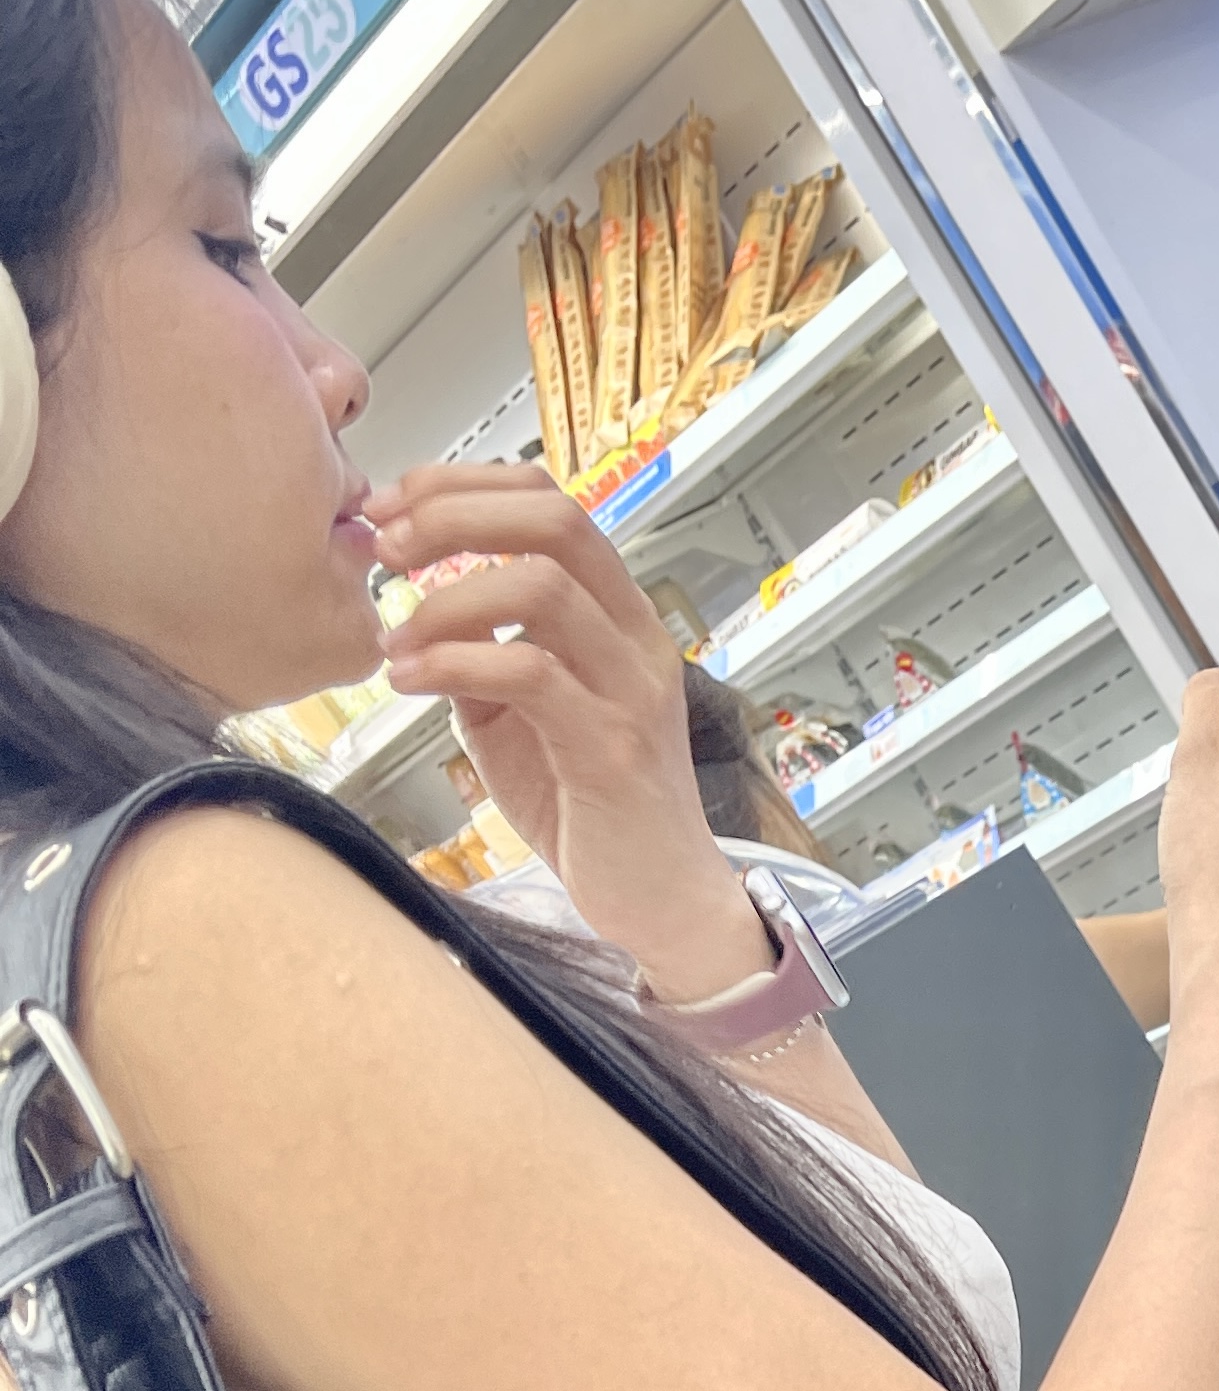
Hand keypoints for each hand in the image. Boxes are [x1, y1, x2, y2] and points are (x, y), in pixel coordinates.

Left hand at [364, 463, 766, 996]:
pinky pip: (530, 673)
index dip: (464, 487)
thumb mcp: (522, 718)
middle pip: (554, 519)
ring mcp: (630, 688)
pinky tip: (409, 682)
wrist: (659, 902)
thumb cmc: (590, 812)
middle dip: (453, 516)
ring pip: (542, 585)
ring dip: (448, 598)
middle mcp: (634, 636)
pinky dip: (455, 665)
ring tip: (395, 635)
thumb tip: (414, 618)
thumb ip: (482, 661)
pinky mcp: (612, 746)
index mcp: (615, 615)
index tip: (395, 508)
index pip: (551, 502)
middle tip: (386, 548)